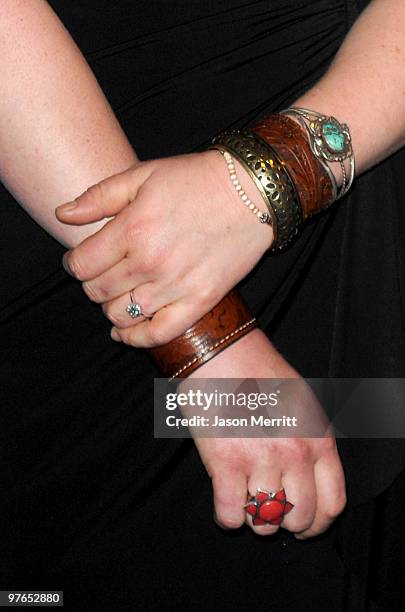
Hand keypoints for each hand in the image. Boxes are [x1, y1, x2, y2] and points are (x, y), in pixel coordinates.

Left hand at [56, 151, 272, 346]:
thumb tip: (62, 214)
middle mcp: (150, 263)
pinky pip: (159, 333)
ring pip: (121, 315)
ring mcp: (176, 286)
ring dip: (111, 307)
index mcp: (133, 230)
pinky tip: (124, 332)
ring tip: (118, 294)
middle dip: (92, 284)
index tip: (79, 260)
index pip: (81, 265)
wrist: (252, 193)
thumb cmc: (197, 179)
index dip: (74, 264)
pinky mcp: (200, 301)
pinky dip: (136, 338)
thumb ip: (99, 196)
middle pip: (97, 292)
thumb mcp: (143, 175)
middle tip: (102, 273)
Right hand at [180, 330, 346, 537]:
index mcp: (318, 439)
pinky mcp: (226, 464)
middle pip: (298, 518)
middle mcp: (295, 454)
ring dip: (252, 518)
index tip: (304, 527)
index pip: (332, 503)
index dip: (317, 524)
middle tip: (268, 511)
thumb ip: (311, 443)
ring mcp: (261, 460)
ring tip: (244, 498)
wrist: (221, 352)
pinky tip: (224, 501)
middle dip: (283, 522)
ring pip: (263, 523)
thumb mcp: (303, 404)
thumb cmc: (258, 372)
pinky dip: (227, 516)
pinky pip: (230, 515)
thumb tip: (306, 480)